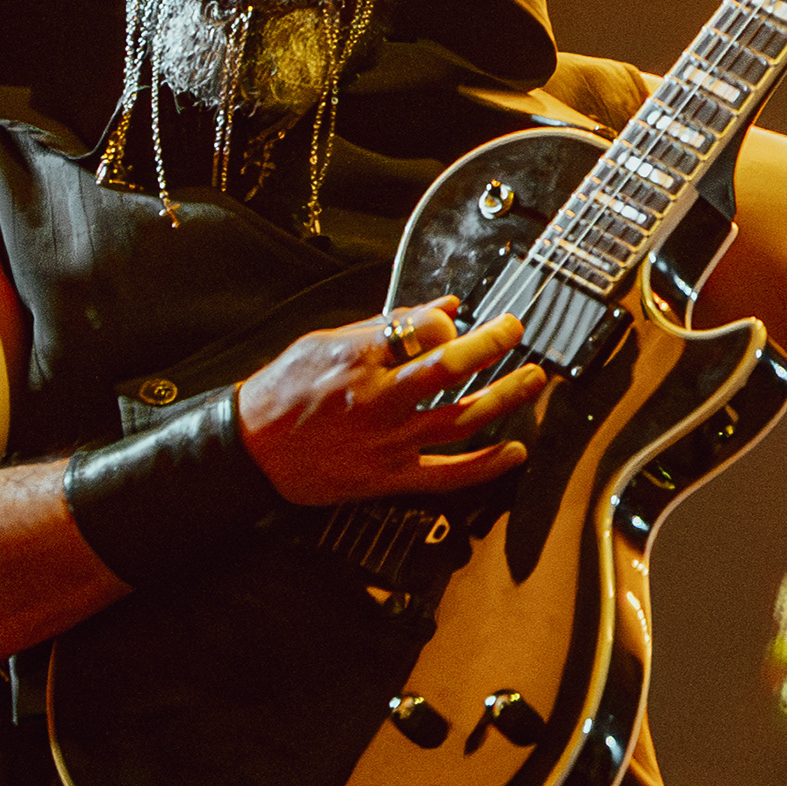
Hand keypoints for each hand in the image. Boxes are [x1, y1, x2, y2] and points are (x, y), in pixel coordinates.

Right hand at [237, 299, 548, 505]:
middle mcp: (377, 399)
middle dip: (491, 345)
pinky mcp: (389, 478)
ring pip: (459, 419)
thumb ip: (387, 324)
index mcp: (358, 358)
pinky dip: (485, 466)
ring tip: (535, 381)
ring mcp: (386, 442)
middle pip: (449, 368)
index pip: (422, 331)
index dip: (450, 324)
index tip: (459, 322)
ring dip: (504, 398)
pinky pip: (447, 475)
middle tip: (516, 329)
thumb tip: (444, 307)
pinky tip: (516, 452)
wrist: (250, 450)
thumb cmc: (285, 390)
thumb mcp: (326, 341)